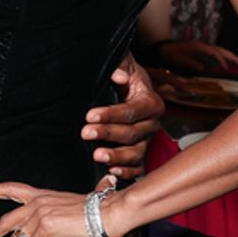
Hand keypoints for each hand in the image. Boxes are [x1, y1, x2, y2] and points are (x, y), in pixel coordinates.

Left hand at [0, 182, 94, 236]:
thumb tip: (74, 205)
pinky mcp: (47, 228)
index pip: (10, 189)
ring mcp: (41, 214)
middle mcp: (38, 202)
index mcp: (41, 195)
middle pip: (6, 220)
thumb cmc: (98, 210)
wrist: (110, 213)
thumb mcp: (74, 202)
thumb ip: (64, 205)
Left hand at [82, 57, 163, 179]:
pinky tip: (113, 172)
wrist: (127, 86)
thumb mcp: (123, 64)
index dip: (111, 114)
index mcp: (151, 103)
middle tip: (85, 133)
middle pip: (132, 133)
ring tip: (97, 155)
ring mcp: (146, 141)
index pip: (132, 111)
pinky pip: (137, 168)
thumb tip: (118, 77)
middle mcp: (152, 124)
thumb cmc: (123, 73)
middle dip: (108, 133)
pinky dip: (127, 172)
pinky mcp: (139, 153)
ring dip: (116, 156)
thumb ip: (120, 66)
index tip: (90, 115)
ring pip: (135, 153)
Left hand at [157, 39, 237, 74]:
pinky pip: (214, 55)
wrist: (164, 50)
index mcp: (198, 46)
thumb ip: (190, 63)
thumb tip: (203, 68)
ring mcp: (202, 49)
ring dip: (229, 57)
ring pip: (219, 51)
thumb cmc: (171, 54)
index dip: (221, 60)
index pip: (214, 52)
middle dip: (232, 56)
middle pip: (220, 50)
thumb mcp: (179, 59)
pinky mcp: (201, 52)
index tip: (226, 68)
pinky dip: (222, 59)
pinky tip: (226, 65)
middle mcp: (202, 46)